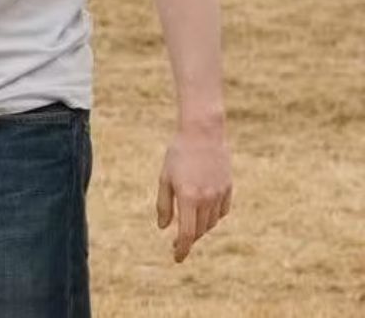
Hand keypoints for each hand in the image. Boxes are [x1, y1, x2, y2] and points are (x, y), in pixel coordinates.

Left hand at [158, 125, 231, 261]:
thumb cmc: (177, 155)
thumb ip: (164, 205)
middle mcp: (207, 199)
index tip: (177, 258)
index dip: (182, 249)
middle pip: (200, 230)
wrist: (203, 134)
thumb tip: (164, 228)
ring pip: (211, 223)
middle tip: (177, 243)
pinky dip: (213, 217)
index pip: (187, 233)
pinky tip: (204, 214)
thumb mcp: (164, 179)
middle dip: (189, 239)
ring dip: (201, 229)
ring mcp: (220, 194)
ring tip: (189, 227)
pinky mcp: (228, 188)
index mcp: (188, 197)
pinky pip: (222, 212)